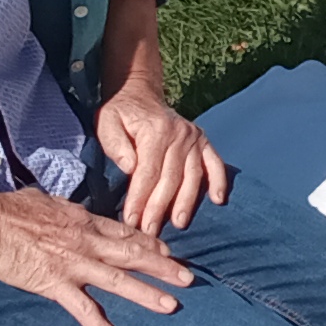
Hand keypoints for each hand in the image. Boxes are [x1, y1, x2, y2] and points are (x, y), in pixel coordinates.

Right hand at [0, 171, 189, 325]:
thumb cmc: (8, 209)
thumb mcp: (46, 203)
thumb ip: (65, 213)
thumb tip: (72, 214)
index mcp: (83, 221)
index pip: (125, 233)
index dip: (149, 243)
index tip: (169, 251)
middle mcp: (85, 240)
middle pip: (132, 253)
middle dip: (163, 266)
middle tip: (189, 278)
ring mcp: (72, 262)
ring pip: (118, 279)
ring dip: (146, 293)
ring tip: (171, 305)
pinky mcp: (53, 282)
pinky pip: (82, 307)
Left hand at [92, 82, 232, 232]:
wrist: (139, 94)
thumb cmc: (120, 113)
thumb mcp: (107, 122)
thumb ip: (115, 144)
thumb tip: (129, 166)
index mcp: (155, 130)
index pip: (148, 172)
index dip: (139, 198)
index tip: (131, 220)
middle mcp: (180, 133)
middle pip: (170, 178)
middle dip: (159, 208)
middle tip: (150, 231)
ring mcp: (194, 138)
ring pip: (192, 176)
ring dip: (186, 202)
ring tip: (179, 224)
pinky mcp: (203, 142)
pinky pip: (215, 163)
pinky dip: (219, 181)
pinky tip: (218, 200)